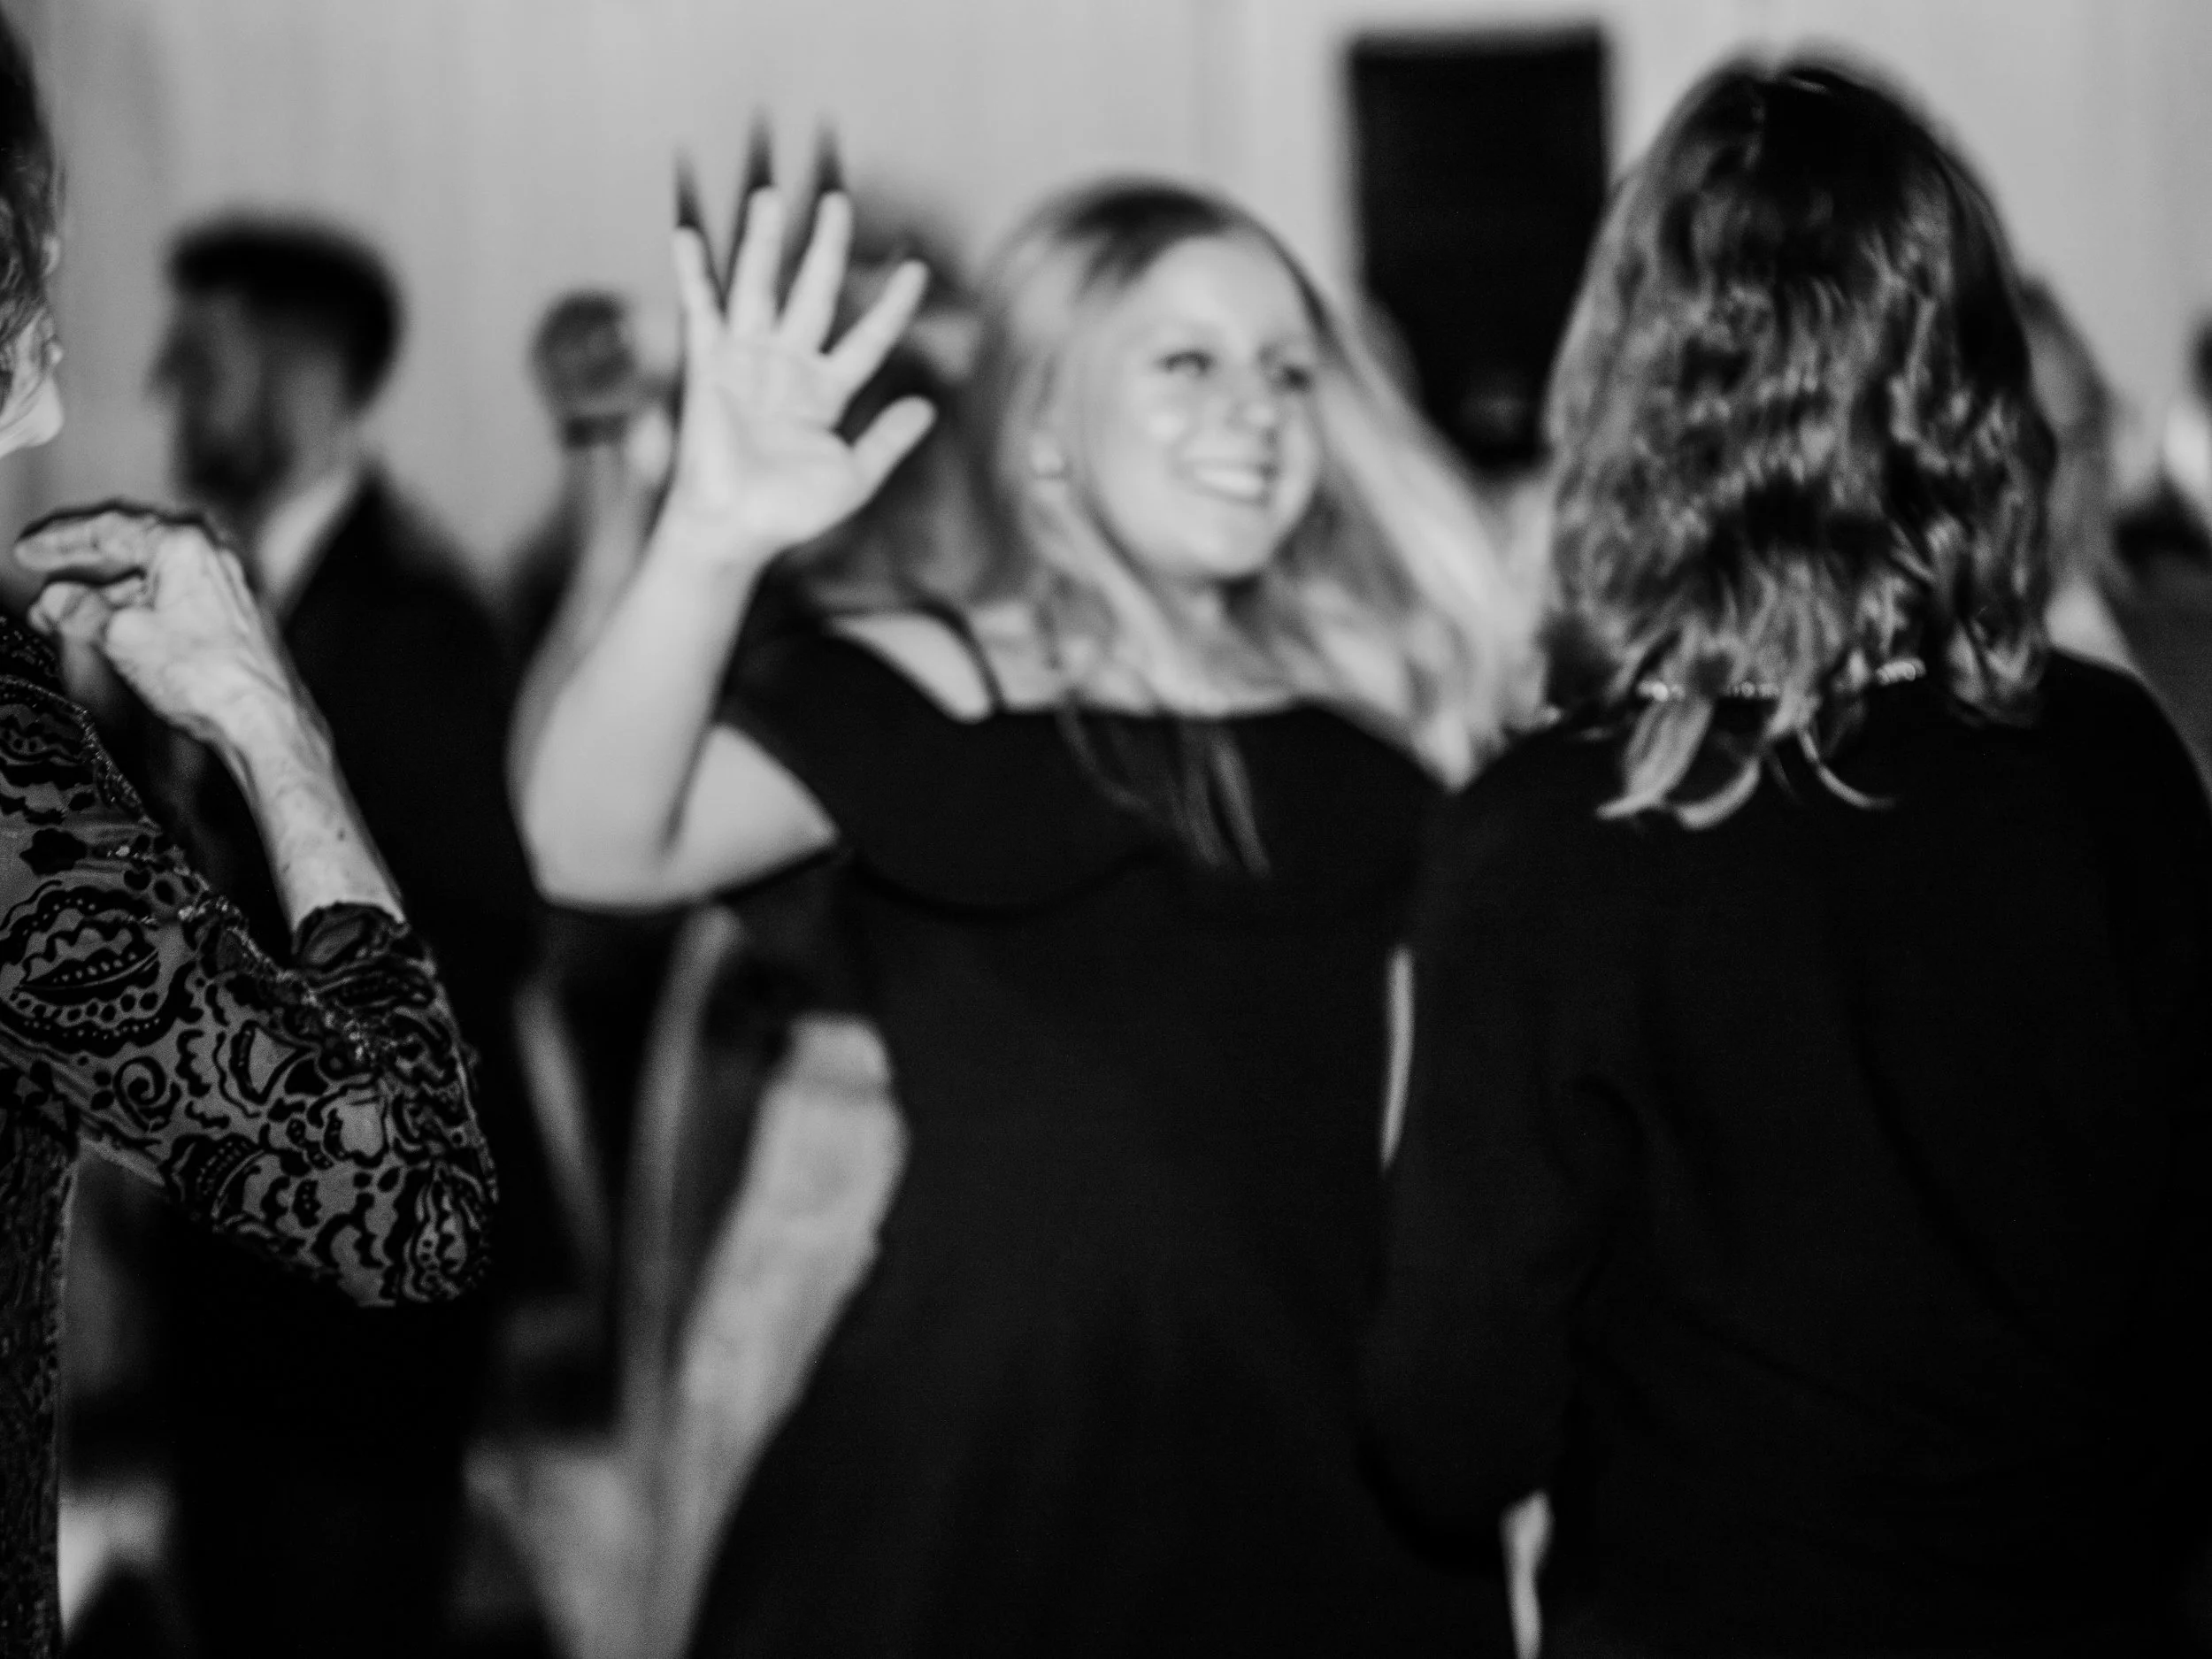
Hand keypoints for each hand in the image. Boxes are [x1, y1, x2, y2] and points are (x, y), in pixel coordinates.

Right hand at [16, 505, 301, 749]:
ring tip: (65, 613)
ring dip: (105, 591)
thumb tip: (54, 600)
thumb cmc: (210, 677)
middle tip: (43, 565)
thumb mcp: (122, 636)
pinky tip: (111, 625)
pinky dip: (137, 606)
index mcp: (185, 544)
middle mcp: (212, 554)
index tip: (28, 550)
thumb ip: (78, 610)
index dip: (59, 540)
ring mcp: (227, 582)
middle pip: (131, 544)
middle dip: (81, 560)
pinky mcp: (233, 611)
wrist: (265, 719)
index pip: (108, 527)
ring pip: (151, 574)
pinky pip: (172, 595)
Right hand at [659, 189, 936, 563]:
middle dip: (827, 248)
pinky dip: (694, 274)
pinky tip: (690, 236)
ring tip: (770, 197)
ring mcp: (749, 360)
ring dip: (765, 242)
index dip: (893, 306)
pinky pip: (702, 310)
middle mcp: (789, 366)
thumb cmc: (791, 511)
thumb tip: (928, 406)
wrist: (735, 526)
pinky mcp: (711, 364)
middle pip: (814, 293)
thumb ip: (888, 440)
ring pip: (760, 287)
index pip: (868, 337)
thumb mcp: (855, 477)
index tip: (916, 270)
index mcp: (827, 391)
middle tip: (838, 201)